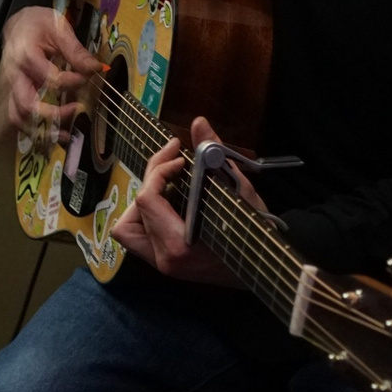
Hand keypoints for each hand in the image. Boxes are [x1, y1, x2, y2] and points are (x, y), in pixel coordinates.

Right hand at [0, 6, 104, 135]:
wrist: (18, 25)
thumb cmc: (38, 24)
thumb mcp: (59, 28)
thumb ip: (76, 50)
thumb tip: (95, 68)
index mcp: (26, 55)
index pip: (49, 78)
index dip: (71, 82)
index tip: (88, 78)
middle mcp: (14, 75)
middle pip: (27, 104)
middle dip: (53, 114)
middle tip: (77, 110)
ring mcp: (10, 88)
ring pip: (18, 117)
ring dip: (41, 131)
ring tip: (67, 135)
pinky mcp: (13, 96)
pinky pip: (19, 118)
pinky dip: (36, 131)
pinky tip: (56, 135)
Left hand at [111, 116, 267, 286]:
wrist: (264, 268)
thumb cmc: (256, 233)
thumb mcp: (238, 191)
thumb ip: (214, 155)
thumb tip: (198, 122)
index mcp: (179, 246)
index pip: (147, 200)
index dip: (160, 170)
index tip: (181, 158)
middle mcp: (163, 259)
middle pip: (135, 208)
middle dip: (153, 179)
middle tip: (174, 163)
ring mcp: (161, 264)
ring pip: (127, 227)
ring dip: (143, 202)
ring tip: (168, 186)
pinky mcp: (163, 264)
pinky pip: (138, 237)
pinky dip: (145, 216)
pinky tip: (169, 203)